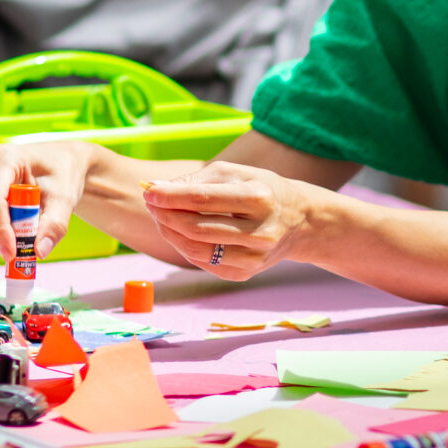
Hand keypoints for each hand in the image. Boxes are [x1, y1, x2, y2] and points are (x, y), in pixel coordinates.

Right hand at [0, 141, 94, 258]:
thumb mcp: (65, 199)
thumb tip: (40, 251)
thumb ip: (54, 225)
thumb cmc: (61, 176)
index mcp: (3, 158)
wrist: (57, 165)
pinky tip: (10, 227)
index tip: (12, 254)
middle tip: (29, 239)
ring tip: (23, 225)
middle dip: (1, 237)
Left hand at [140, 161, 320, 280]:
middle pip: (195, 228)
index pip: (202, 199)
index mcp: (259, 199)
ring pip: (194, 250)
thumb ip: (195, 179)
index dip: (169, 196)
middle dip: (165, 215)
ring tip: (162, 216)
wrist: (300, 222)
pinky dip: (184, 246)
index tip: (147, 190)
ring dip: (169, 232)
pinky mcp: (245, 274)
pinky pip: (202, 263)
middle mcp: (259, 231)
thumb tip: (153, 188)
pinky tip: (181, 232)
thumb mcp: (237, 173)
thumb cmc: (262, 190)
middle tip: (152, 202)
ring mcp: (253, 257)